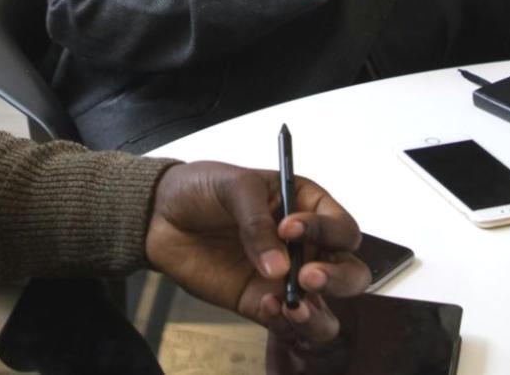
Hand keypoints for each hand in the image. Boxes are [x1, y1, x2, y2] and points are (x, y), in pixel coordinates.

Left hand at [144, 162, 370, 348]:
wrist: (160, 214)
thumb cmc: (203, 188)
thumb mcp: (233, 187)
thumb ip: (257, 222)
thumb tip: (278, 267)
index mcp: (307, 206)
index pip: (341, 226)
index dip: (325, 230)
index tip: (289, 228)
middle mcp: (304, 246)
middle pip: (349, 271)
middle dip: (337, 278)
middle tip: (307, 276)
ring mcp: (285, 278)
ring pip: (326, 309)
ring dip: (318, 313)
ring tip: (292, 304)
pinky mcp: (262, 302)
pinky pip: (287, 324)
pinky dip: (285, 324)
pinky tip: (269, 307)